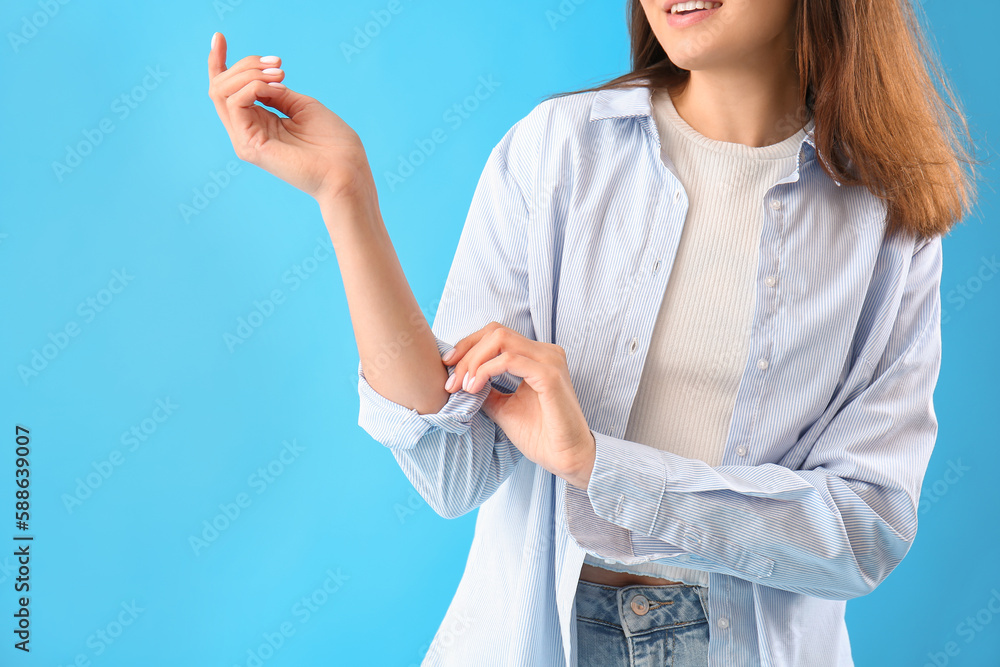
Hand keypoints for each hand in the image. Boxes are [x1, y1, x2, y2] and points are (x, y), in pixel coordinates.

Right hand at [207, 32, 374, 204]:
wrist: (347, 172)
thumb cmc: (333, 143)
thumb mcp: (302, 106)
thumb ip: (276, 92)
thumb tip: (259, 77)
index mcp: (259, 123)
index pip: (227, 91)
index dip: (220, 62)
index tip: (219, 36)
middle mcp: (247, 132)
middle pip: (220, 87)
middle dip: (245, 64)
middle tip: (279, 64)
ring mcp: (245, 140)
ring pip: (222, 92)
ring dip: (250, 73)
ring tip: (281, 74)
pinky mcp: (250, 146)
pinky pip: (236, 103)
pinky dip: (253, 87)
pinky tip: (276, 88)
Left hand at [442, 322, 595, 488]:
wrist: (565, 459)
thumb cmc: (541, 436)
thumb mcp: (503, 407)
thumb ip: (486, 389)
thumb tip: (459, 379)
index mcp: (536, 356)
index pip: (496, 335)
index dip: (468, 346)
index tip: (447, 367)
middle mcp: (545, 352)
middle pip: (495, 332)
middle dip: (466, 352)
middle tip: (451, 381)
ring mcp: (549, 360)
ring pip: (500, 340)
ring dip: (473, 361)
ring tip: (462, 386)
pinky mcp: (550, 375)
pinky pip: (509, 360)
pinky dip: (486, 370)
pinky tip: (475, 388)